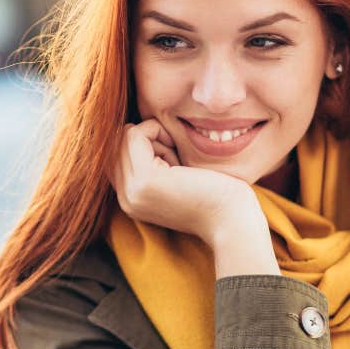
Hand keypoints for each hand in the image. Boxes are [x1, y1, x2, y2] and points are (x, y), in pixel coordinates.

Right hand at [110, 120, 277, 276]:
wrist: (232, 220)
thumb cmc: (215, 195)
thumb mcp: (175, 178)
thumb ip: (153, 162)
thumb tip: (136, 128)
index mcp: (131, 200)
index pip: (117, 156)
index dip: (144, 146)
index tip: (174, 155)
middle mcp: (126, 199)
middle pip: (117, 144)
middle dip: (148, 139)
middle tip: (177, 154)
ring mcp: (132, 191)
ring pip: (124, 137)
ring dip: (154, 137)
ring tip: (178, 158)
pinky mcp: (144, 180)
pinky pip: (135, 134)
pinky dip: (157, 132)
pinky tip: (179, 154)